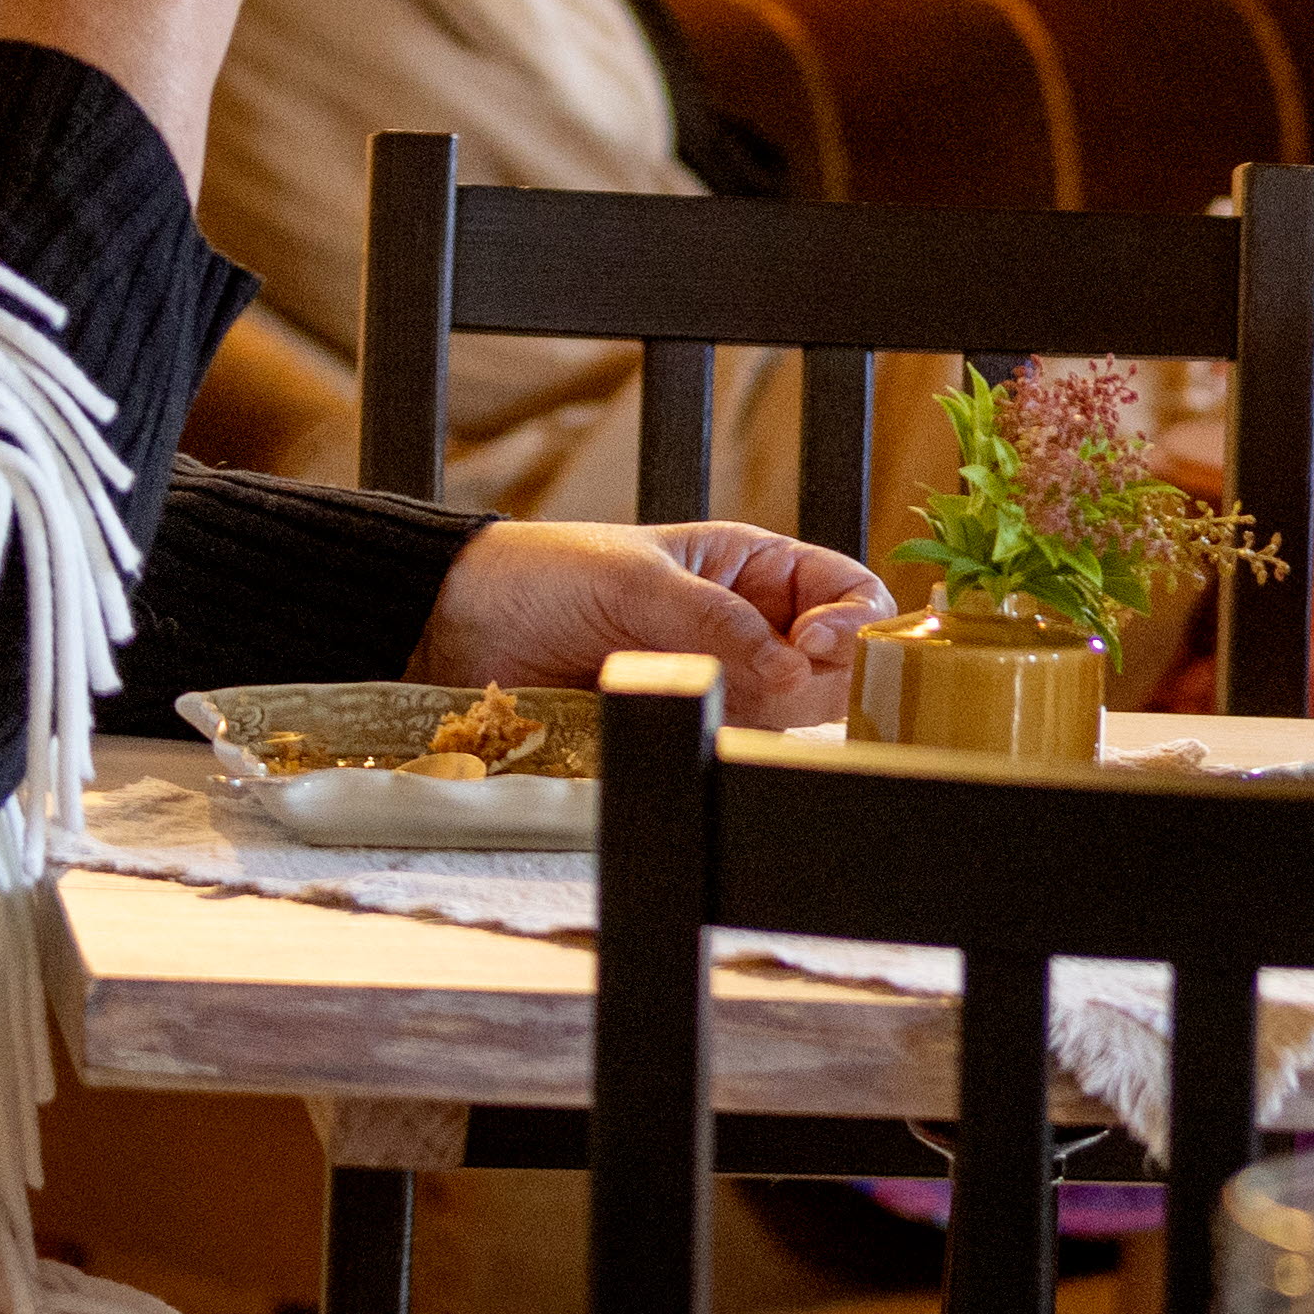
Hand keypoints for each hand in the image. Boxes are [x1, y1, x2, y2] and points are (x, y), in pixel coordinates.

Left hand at [411, 520, 892, 727]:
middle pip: (834, 660)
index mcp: (751, 568)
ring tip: (725, 703)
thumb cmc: (545, 575)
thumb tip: (794, 670)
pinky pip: (736, 742)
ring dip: (777, 713)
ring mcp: (720, 680)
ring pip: (794, 709)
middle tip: (778, 682)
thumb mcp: (639, 581)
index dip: (854, 620)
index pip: (847, 591)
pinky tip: (708, 734)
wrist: (458, 627)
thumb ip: (719, 623)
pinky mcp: (684, 725)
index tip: (820, 643)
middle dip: (823, 673)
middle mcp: (749, 626)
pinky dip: (735, 745)